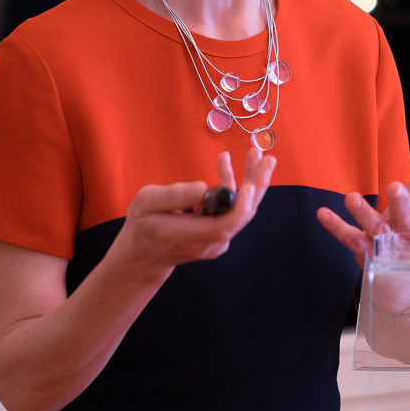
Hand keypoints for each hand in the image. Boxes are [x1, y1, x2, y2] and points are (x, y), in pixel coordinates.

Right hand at [112, 146, 275, 282]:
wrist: (144, 255)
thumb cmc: (142, 225)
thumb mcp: (146, 203)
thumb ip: (174, 195)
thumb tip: (204, 187)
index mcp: (187, 235)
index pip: (224, 225)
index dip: (240, 206)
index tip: (248, 185)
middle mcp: (208, 242)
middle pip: (242, 215)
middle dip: (256, 184)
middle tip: (267, 158)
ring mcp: (216, 242)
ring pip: (241, 211)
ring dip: (250, 181)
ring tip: (255, 154)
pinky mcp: (219, 236)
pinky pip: (233, 211)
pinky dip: (236, 188)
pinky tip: (226, 166)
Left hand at [317, 132, 409, 269]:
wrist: (401, 268)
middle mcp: (408, 228)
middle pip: (407, 215)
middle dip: (401, 202)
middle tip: (394, 186)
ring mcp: (387, 242)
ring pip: (377, 228)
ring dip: (364, 213)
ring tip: (350, 197)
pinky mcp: (366, 250)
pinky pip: (350, 238)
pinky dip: (336, 226)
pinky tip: (322, 213)